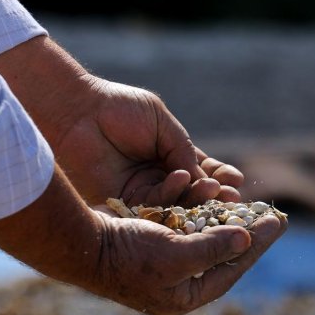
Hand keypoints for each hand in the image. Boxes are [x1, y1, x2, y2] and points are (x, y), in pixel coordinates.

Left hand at [53, 78, 244, 206]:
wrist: (77, 113)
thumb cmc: (118, 109)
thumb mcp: (161, 124)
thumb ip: (183, 149)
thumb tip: (205, 177)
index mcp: (167, 156)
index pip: (199, 172)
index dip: (218, 178)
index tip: (237, 182)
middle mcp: (156, 178)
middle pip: (190, 194)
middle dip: (213, 195)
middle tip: (232, 198)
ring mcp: (140, 193)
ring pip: (174, 202)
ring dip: (196, 196)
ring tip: (213, 190)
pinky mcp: (122, 203)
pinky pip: (152, 206)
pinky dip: (169, 195)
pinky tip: (183, 181)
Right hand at [91, 207, 285, 314]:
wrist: (81, 243)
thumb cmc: (127, 255)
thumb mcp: (176, 256)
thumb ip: (213, 249)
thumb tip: (246, 239)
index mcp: (182, 295)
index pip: (230, 269)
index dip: (255, 245)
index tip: (277, 221)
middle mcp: (173, 281)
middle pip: (219, 254)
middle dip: (244, 232)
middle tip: (270, 212)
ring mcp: (160, 261)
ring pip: (201, 238)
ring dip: (223, 219)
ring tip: (246, 202)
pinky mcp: (147, 240)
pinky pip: (181, 226)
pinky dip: (196, 210)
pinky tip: (211, 195)